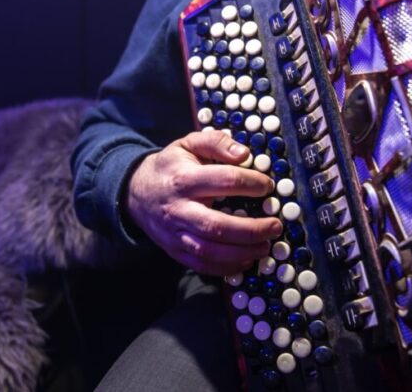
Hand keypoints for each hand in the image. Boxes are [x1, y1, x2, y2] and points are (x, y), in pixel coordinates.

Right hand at [127, 131, 281, 275]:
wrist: (136, 192)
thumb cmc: (170, 167)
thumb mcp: (188, 144)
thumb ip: (216, 143)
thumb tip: (243, 154)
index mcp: (184, 179)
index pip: (224, 181)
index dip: (251, 184)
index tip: (267, 186)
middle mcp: (179, 209)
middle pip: (217, 226)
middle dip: (251, 229)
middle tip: (275, 225)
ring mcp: (175, 233)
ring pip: (209, 251)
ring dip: (242, 252)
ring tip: (265, 246)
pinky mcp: (175, 250)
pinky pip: (202, 265)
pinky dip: (226, 268)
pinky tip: (246, 260)